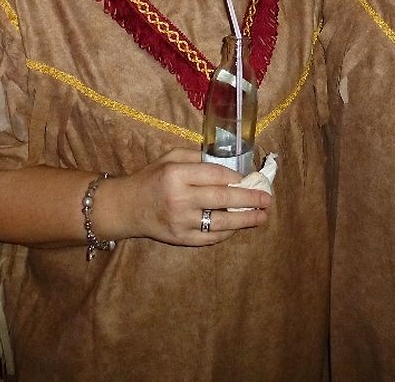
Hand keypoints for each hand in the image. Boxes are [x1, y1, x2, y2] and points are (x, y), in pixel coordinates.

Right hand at [116, 147, 271, 246]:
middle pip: (223, 198)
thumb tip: (228, 164)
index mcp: (177, 174)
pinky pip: (210, 237)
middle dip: (249, 198)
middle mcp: (180, 198)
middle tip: (267, 199)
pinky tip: (238, 226)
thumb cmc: (152, 178)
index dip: (236, 177)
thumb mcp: (170, 157)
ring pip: (221, 222)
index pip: (215, 175)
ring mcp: (181, 221)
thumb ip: (197, 156)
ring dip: (245, 219)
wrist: (127, 207)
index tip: (249, 178)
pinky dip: (227, 232)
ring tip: (262, 216)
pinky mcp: (181, 239)